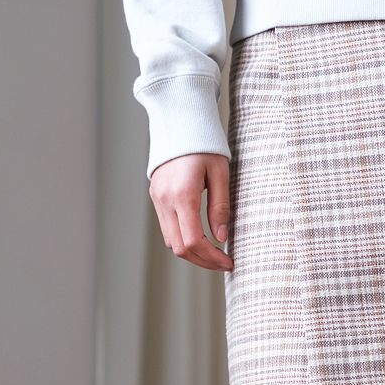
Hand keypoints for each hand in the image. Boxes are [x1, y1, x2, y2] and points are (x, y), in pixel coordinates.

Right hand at [149, 153, 232, 271]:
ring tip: (214, 254)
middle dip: (203, 261)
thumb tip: (221, 238)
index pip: (193, 241)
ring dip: (192, 253)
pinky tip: (200, 239)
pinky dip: (183, 240)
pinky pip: (167, 229)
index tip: (228, 262)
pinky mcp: (156, 197)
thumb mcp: (220, 174)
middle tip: (224, 263)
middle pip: (180, 248)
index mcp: (182, 195)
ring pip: (171, 242)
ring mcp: (157, 199)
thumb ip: (220, 207)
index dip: (212, 258)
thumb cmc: (205, 144)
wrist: (179, 121)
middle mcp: (165, 200)